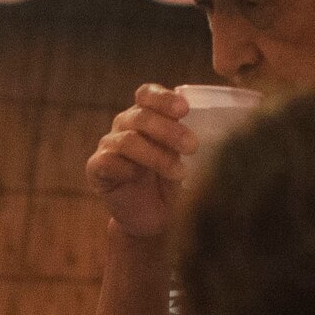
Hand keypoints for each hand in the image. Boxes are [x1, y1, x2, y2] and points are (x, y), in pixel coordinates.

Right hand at [85, 85, 196, 239]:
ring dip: (156, 155)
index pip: (147, 94)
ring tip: (179, 172)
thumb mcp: (184, 157)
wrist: (154, 220)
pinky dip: (125, 168)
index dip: (164, 99)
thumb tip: (218, 125)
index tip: (185, 110)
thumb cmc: (172, 183)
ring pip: (127, 140)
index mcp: (146, 116)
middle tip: (193, 147)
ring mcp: (108, 147)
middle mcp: (124, 126)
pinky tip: (139, 178)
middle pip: (140, 116)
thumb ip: (188, 138)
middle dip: (169, 130)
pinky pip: (106, 162)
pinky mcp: (96, 170)